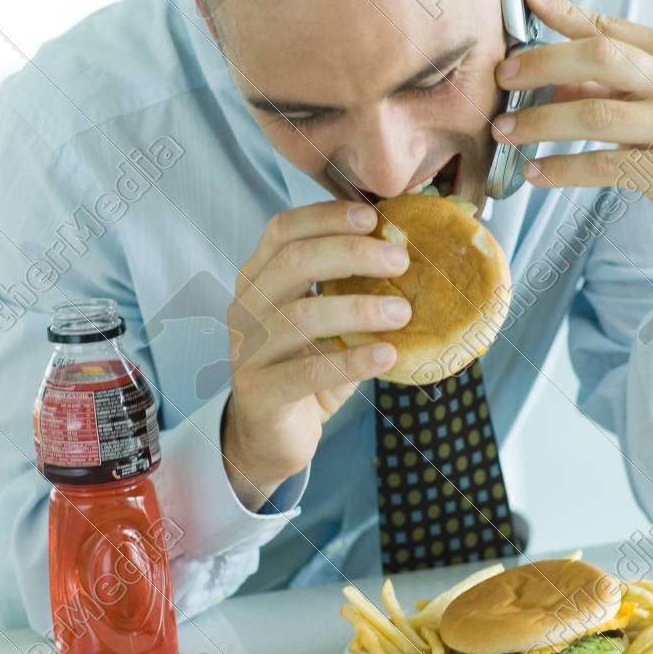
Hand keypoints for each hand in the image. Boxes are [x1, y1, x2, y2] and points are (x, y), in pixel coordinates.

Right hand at [221, 200, 410, 509]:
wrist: (270, 437)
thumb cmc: (304, 368)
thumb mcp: (323, 322)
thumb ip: (348, 289)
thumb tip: (407, 252)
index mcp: (257, 279)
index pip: (283, 230)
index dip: (327, 217)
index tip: (375, 218)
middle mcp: (245, 308)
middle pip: (294, 262)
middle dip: (352, 253)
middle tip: (401, 261)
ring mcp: (247, 350)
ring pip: (301, 316)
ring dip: (359, 309)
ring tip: (403, 313)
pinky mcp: (259, 392)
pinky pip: (307, 371)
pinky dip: (351, 360)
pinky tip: (387, 356)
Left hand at [493, 0, 652, 282]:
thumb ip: (606, 81)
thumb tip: (541, 68)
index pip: (612, 29)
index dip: (565, 14)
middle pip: (601, 57)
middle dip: (543, 64)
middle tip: (503, 77)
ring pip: (594, 114)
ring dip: (540, 122)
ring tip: (505, 130)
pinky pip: (601, 165)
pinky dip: (561, 168)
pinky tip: (534, 172)